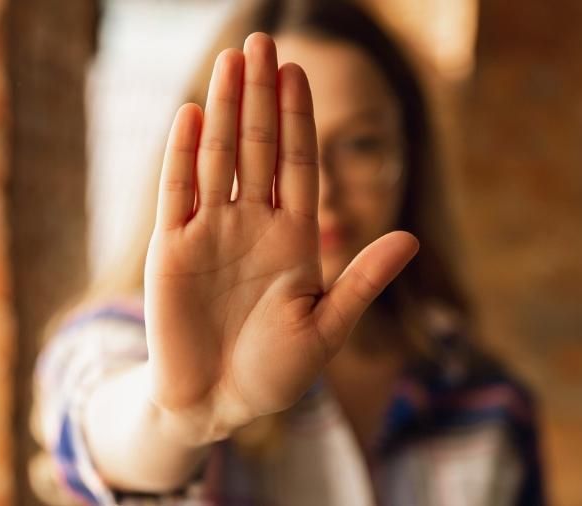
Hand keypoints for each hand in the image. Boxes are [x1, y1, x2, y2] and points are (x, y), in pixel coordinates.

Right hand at [144, 33, 418, 444]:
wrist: (216, 405)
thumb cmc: (275, 373)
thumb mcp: (326, 329)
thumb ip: (361, 280)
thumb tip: (411, 238)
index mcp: (293, 238)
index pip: (298, 163)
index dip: (300, 117)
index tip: (298, 71)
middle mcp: (252, 225)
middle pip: (258, 147)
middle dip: (262, 95)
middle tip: (262, 41)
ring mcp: (210, 232)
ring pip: (217, 157)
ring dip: (224, 110)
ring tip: (231, 61)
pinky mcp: (170, 249)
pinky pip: (177, 191)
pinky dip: (182, 154)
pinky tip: (191, 114)